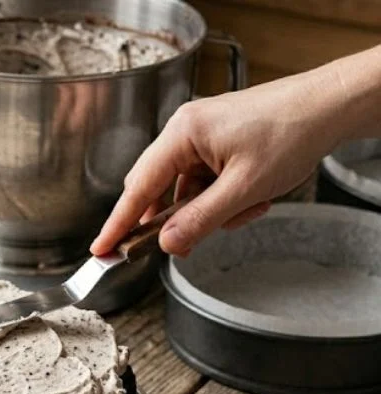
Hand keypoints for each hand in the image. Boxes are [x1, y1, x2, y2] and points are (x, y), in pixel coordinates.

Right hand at [90, 42, 380, 256]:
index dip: (118, 224)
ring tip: (245, 209)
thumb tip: (167, 244)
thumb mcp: (244, 189)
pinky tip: (249, 198)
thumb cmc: (291, 133)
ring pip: (185, 189)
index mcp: (182, 134)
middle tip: (187, 242)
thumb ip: (200, 219)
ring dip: (208, 209)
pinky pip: (204, 180)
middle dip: (175, 218)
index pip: (138, 189)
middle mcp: (185, 130)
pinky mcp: (216, 141)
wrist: (329, 106)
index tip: (101, 249)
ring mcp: (201, 134)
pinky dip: (222, 197)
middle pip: (158, 188)